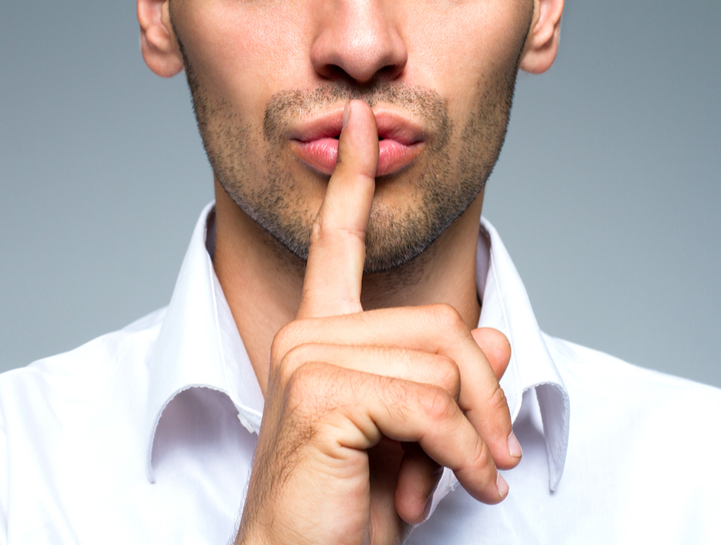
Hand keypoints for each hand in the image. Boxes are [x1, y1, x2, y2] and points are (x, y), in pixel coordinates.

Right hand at [236, 100, 519, 544]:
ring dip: (473, 432)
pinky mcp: (323, 392)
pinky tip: (458, 487)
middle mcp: (309, 335)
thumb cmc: (348, 502)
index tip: (359, 128)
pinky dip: (463, 454)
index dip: (353, 184)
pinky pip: (431, 405)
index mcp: (323, 336)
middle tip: (486, 456)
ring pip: (444, 362)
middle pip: (442, 325)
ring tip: (463, 478)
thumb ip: (447, 380)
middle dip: (483, 396)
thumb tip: (493, 341)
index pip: (339, 245)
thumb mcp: (416, 434)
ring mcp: (309, 357)